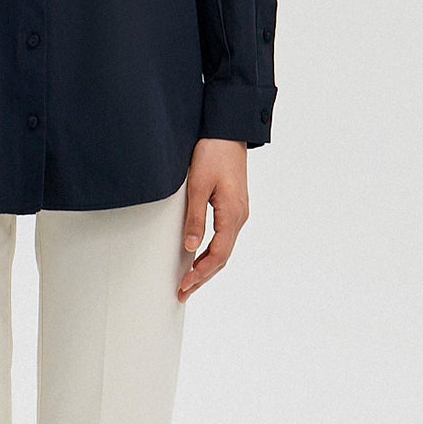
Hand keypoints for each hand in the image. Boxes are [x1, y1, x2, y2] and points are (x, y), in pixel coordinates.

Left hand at [178, 139, 249, 301]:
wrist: (227, 130)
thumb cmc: (213, 153)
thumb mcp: (198, 186)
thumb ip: (195, 218)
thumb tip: (190, 247)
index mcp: (232, 215)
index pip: (217, 255)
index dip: (200, 274)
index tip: (183, 285)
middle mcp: (239, 217)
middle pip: (222, 257)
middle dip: (202, 277)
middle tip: (182, 293)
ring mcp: (238, 213)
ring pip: (224, 249)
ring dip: (207, 267)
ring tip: (189, 282)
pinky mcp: (233, 207)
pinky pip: (224, 238)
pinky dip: (211, 253)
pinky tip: (199, 257)